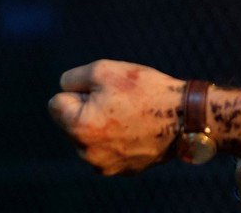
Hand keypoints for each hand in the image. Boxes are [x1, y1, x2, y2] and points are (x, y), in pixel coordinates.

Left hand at [48, 59, 184, 175]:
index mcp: (79, 128)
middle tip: (119, 100)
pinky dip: (118, 138)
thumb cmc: (144, 90)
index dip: (79, 90)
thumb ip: (73, 78)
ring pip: (91, 136)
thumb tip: (63, 88)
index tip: (103, 90)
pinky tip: (137, 127)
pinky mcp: (122, 170)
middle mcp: (87, 153)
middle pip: (73, 121)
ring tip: (131, 114)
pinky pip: (109, 148)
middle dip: (88, 108)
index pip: (56, 102)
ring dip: (102, 124)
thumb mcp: (105, 70)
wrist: (184, 116)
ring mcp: (105, 165)